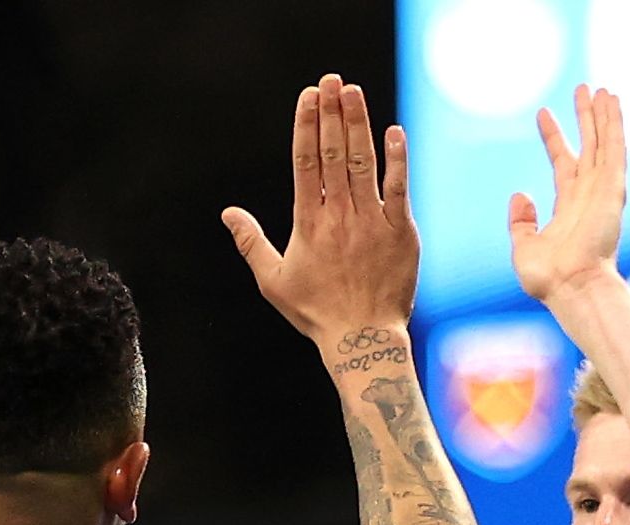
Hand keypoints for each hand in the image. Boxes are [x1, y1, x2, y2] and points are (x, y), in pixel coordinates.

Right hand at [223, 74, 418, 355]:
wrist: (362, 338)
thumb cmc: (315, 311)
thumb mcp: (273, 280)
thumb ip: (251, 242)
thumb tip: (228, 213)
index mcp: (308, 223)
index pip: (305, 164)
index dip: (306, 126)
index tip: (309, 97)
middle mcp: (339, 216)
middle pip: (332, 154)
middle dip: (332, 113)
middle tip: (331, 81)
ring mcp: (371, 221)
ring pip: (362, 163)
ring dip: (358, 125)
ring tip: (354, 92)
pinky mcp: (400, 231)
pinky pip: (399, 187)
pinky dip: (396, 159)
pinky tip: (393, 132)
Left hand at [508, 85, 626, 305]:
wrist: (571, 287)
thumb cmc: (549, 278)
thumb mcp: (524, 247)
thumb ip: (521, 222)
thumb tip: (520, 195)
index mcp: (569, 207)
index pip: (563, 163)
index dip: (554, 138)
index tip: (543, 114)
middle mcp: (589, 195)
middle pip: (589, 146)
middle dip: (585, 118)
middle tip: (583, 89)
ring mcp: (603, 190)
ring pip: (604, 142)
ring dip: (603, 114)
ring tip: (600, 88)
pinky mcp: (613, 188)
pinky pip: (614, 147)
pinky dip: (613, 123)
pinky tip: (611, 101)